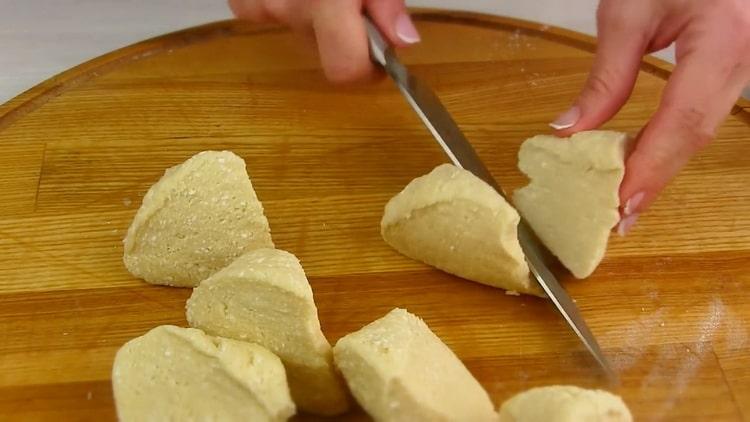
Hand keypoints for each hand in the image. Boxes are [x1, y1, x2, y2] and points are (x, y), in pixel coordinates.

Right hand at [228, 0, 419, 82]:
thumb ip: (386, 0)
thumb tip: (401, 40)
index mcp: (325, 2)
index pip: (344, 69)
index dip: (366, 70)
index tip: (380, 54)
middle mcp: (288, 7)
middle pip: (323, 48)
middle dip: (344, 31)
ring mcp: (260, 2)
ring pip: (299, 30)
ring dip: (314, 14)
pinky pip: (266, 11)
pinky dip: (285, 0)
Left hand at [550, 0, 749, 234]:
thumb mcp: (628, 9)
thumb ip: (606, 74)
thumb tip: (572, 129)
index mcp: (724, 38)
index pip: (683, 120)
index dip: (652, 168)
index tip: (620, 206)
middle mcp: (746, 55)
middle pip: (697, 132)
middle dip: (655, 178)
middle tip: (618, 218)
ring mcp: (749, 60)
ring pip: (704, 125)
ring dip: (662, 164)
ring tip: (625, 198)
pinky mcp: (739, 62)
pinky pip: (706, 110)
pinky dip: (672, 139)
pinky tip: (646, 160)